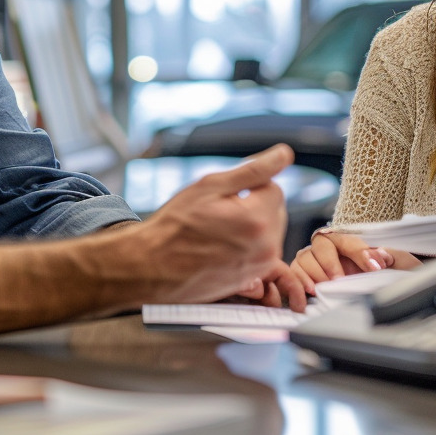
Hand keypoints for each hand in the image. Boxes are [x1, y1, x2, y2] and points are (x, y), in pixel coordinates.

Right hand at [138, 144, 301, 307]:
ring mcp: (259, 267)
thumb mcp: (210, 186)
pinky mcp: (252, 280)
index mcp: (258, 220)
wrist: (151, 266)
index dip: (247, 187)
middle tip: (218, 214)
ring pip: (269, 232)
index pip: (274, 188)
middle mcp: (266, 247)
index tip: (223, 198)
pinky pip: (260, 252)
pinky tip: (220, 247)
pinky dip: (246, 245)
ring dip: (250, 226)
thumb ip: (253, 170)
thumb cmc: (175, 225)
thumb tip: (284, 155)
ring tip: (216, 232)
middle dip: (253, 206)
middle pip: (275, 211)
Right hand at [290, 231, 420, 294]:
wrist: (370, 285)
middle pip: (322, 244)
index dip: (361, 253)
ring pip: (305, 256)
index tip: (375, 266)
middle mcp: (328, 246)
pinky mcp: (301, 272)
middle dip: (331, 263)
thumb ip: (390, 257)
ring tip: (325, 287)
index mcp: (348, 240)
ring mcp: (313, 258)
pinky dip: (300, 280)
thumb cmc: (376, 272)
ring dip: (315, 272)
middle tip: (340, 279)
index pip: (351, 241)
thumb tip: (382, 255)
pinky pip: (294, 271)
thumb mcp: (391, 264)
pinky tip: (311, 291)